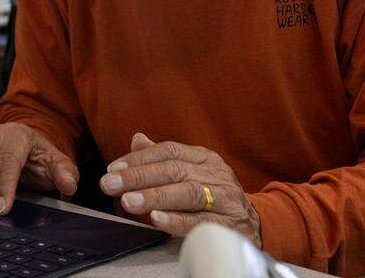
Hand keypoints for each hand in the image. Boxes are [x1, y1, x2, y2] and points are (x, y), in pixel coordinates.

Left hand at [100, 132, 260, 244]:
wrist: (253, 224)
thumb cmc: (213, 196)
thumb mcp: (191, 171)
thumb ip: (163, 158)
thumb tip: (136, 139)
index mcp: (203, 158)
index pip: (169, 151)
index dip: (139, 159)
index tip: (113, 169)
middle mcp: (215, 173)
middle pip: (174, 170)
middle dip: (139, 177)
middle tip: (110, 185)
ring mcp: (224, 198)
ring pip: (188, 193)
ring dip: (155, 196)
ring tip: (128, 201)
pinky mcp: (229, 224)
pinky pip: (201, 221)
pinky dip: (177, 220)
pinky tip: (156, 219)